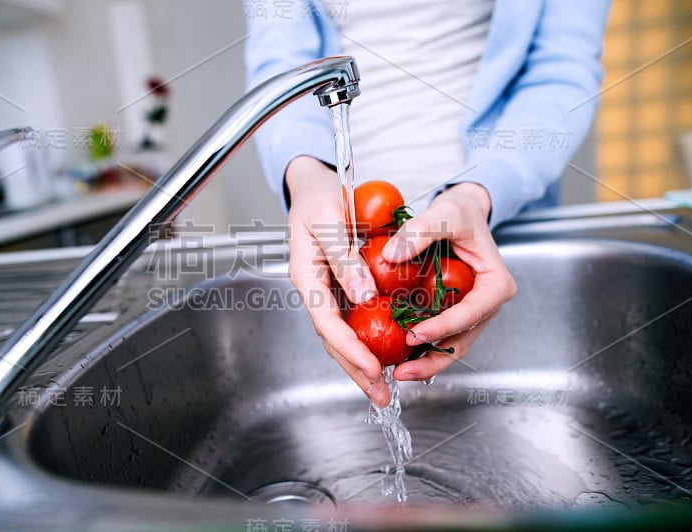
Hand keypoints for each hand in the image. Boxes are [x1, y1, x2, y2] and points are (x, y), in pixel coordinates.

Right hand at [285, 156, 390, 406]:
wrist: (313, 184)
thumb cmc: (318, 196)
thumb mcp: (331, 221)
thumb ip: (345, 258)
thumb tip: (363, 296)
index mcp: (306, 275)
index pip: (326, 322)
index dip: (349, 349)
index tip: (372, 368)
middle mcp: (315, 288)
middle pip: (333, 339)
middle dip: (356, 370)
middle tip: (380, 396)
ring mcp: (326, 290)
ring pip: (342, 334)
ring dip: (361, 361)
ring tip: (383, 387)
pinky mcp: (339, 286)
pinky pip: (352, 319)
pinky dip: (367, 339)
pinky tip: (385, 352)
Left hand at [381, 182, 516, 380]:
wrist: (461, 213)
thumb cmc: (461, 212)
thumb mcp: (444, 212)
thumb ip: (419, 231)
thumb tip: (390, 255)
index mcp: (495, 284)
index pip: (471, 313)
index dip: (444, 327)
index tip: (415, 334)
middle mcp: (486, 304)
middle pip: (463, 339)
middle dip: (434, 358)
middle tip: (404, 371)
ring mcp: (471, 312)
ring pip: (451, 344)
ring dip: (426, 361)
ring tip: (398, 373)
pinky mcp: (453, 314)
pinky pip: (439, 335)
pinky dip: (420, 347)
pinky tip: (397, 357)